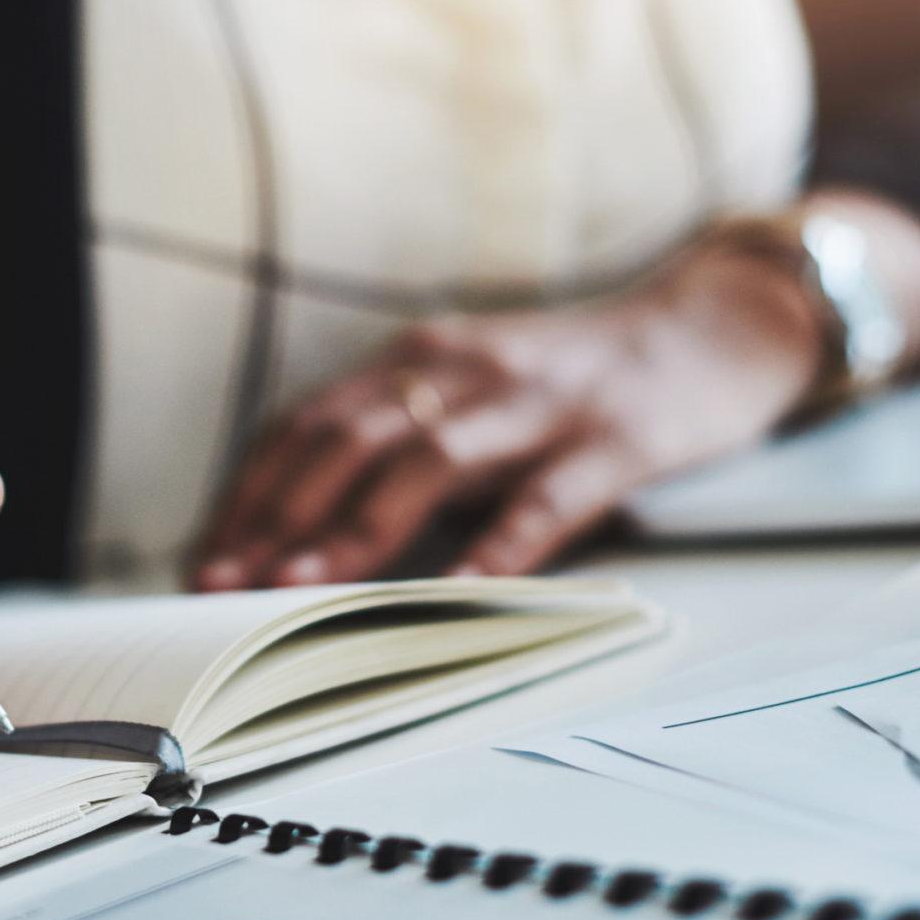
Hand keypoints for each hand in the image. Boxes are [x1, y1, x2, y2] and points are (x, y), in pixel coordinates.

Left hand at [191, 240, 825, 588]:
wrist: (717, 326)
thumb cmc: (576, 379)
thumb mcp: (471, 388)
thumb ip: (399, 439)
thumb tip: (302, 525)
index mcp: (422, 359)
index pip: (308, 425)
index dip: (249, 491)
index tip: (202, 556)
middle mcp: (468, 370)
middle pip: (347, 440)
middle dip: (275, 516)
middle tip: (220, 584)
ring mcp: (542, 404)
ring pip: (429, 464)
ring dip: (356, 529)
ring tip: (301, 588)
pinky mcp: (616, 439)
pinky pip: (547, 499)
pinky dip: (498, 548)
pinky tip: (459, 594)